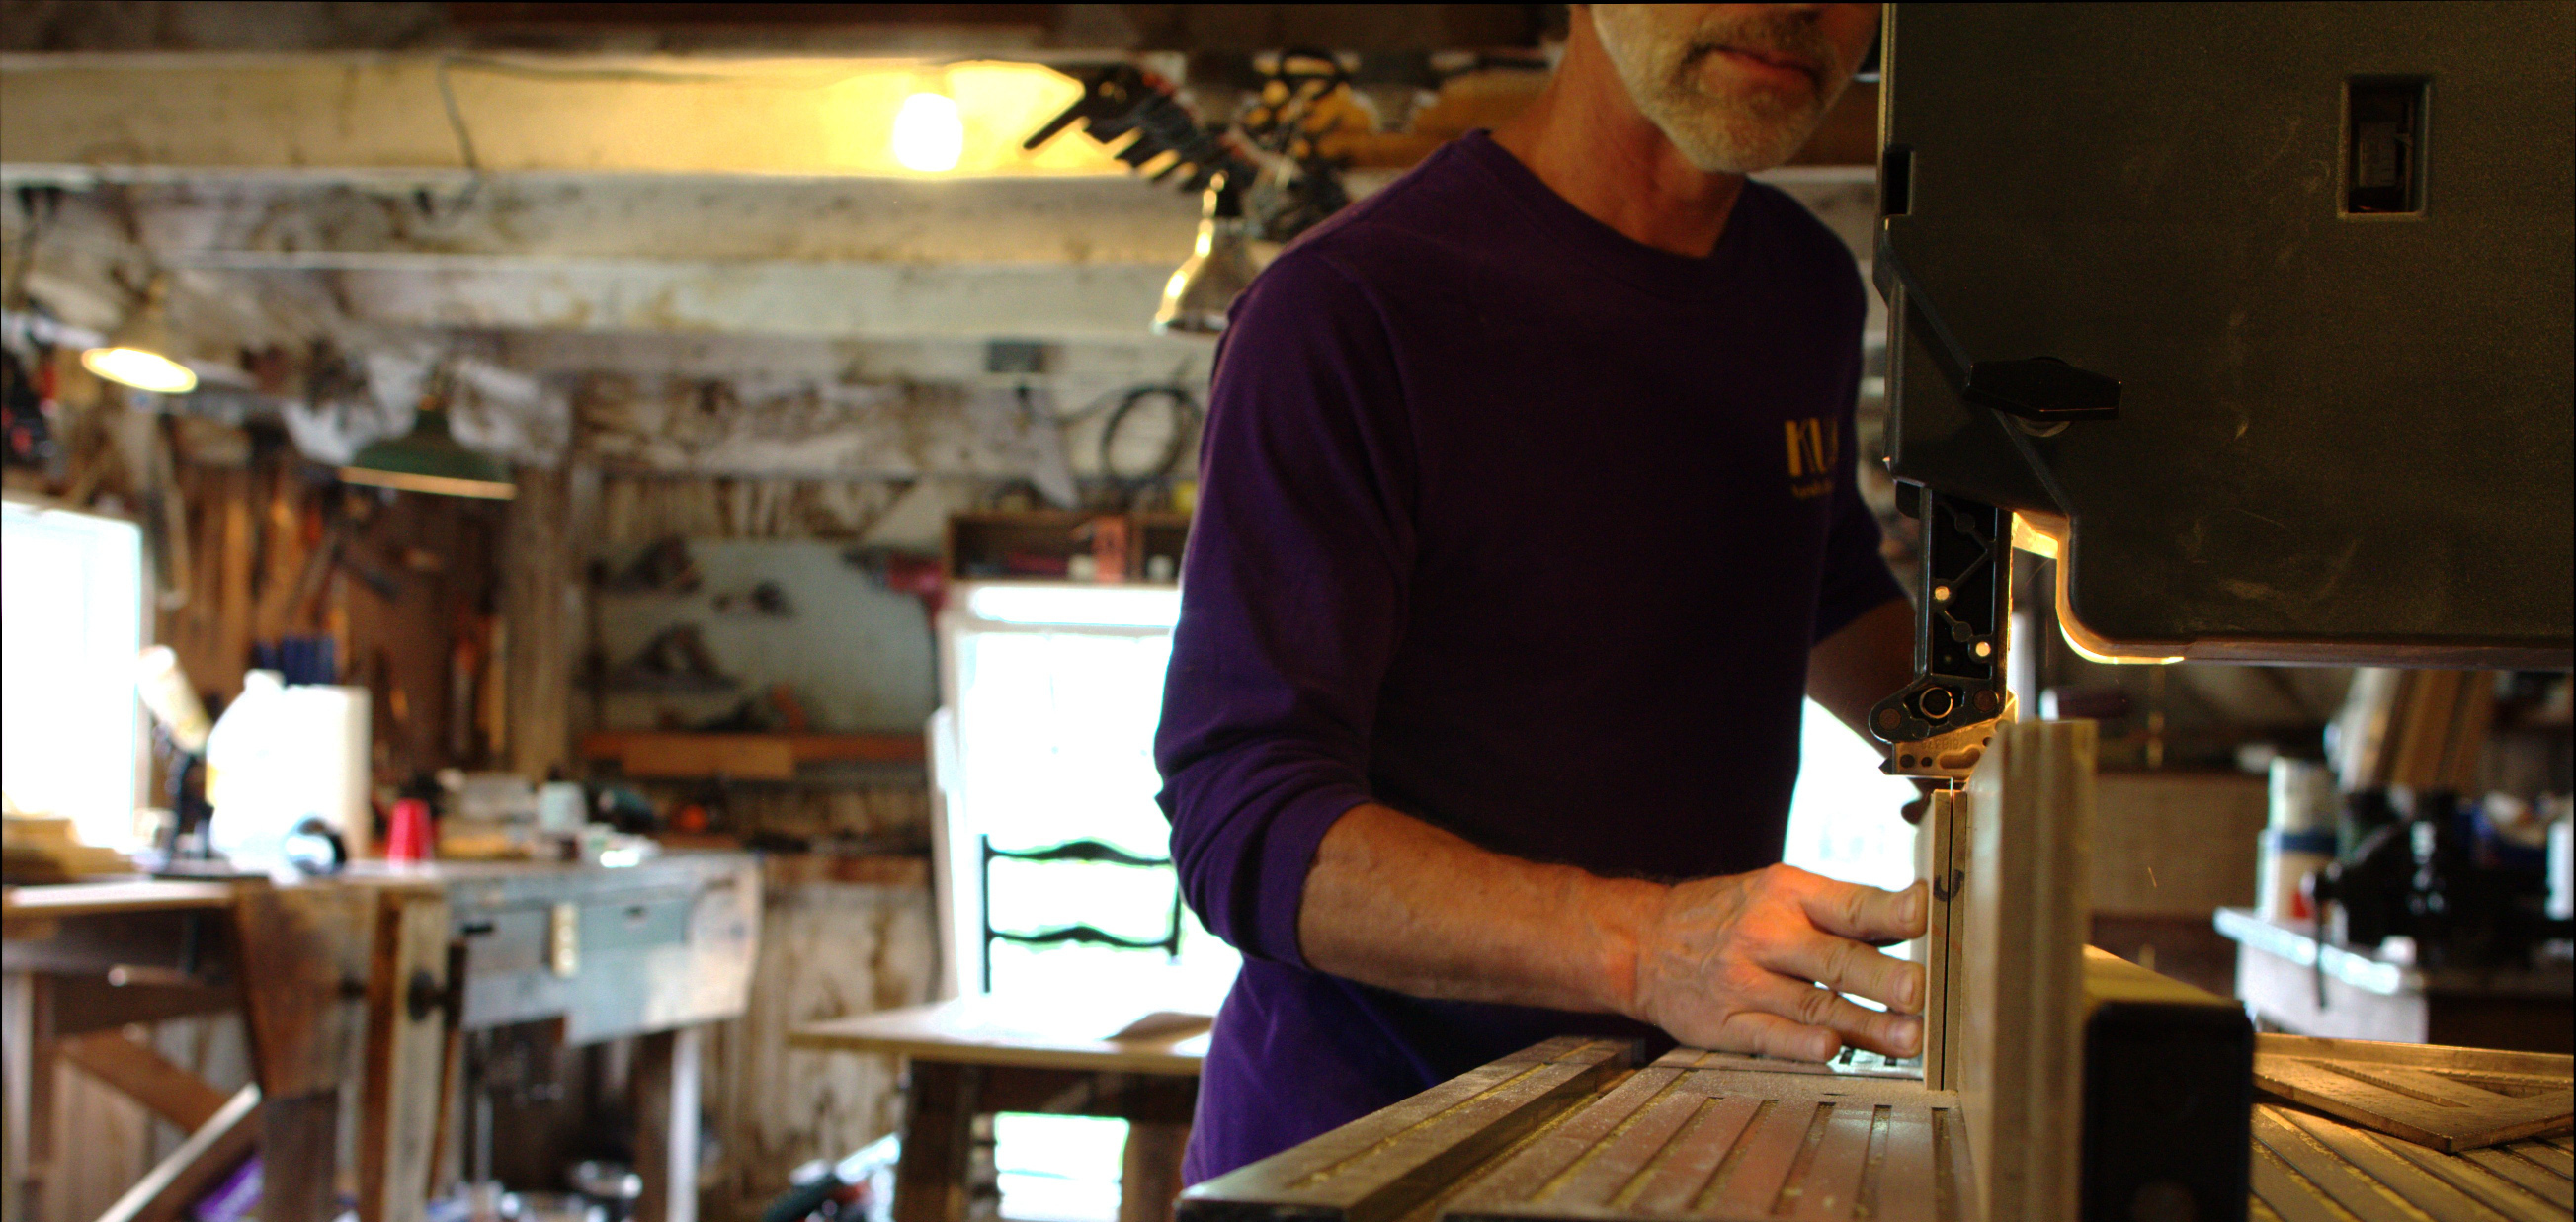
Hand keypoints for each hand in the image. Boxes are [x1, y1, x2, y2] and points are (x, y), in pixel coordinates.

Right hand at [1628, 864, 1927, 1060]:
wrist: (1644, 943)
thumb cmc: (1725, 916)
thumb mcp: (1776, 891)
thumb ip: (1838, 911)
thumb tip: (1912, 926)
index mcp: (1787, 894)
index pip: (1849, 904)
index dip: (1889, 910)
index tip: (1923, 914)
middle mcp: (1766, 935)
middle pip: (1835, 959)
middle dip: (1882, 977)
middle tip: (1920, 990)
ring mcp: (1744, 981)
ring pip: (1813, 1005)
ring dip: (1864, 1024)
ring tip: (1907, 1038)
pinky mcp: (1726, 1022)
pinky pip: (1770, 1036)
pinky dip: (1802, 1044)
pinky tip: (1832, 1049)